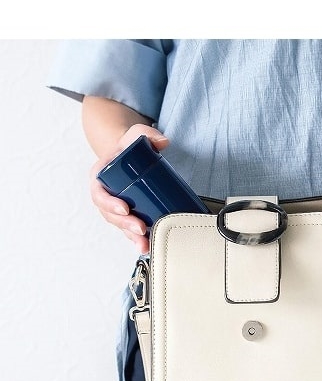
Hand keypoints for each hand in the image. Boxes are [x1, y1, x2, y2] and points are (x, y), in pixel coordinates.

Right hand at [89, 124, 168, 253]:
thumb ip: (147, 134)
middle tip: (140, 228)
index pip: (99, 193)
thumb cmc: (129, 146)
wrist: (130, 153)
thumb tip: (163, 142)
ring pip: (119, 225)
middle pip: (110, 214)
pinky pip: (128, 228)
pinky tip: (146, 246)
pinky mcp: (127, 214)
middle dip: (124, 224)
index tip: (125, 209)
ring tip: (144, 244)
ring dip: (130, 236)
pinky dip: (137, 238)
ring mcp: (115, 206)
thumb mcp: (136, 135)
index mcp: (100, 176)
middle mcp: (105, 194)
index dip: (109, 203)